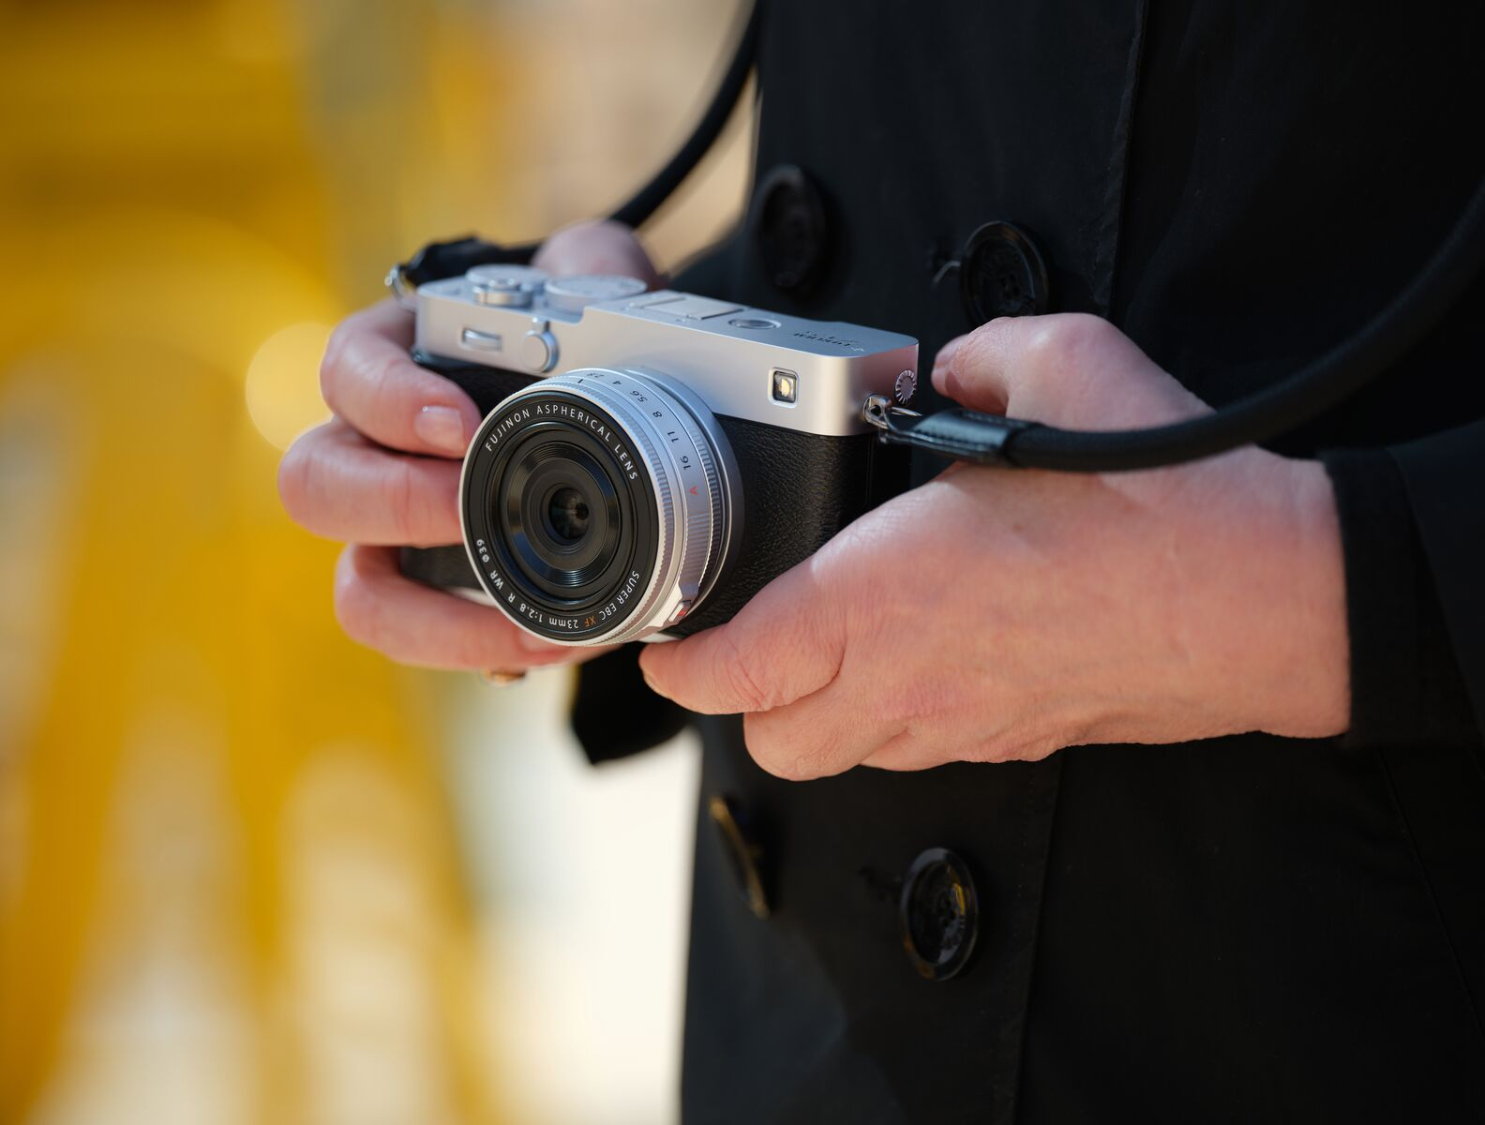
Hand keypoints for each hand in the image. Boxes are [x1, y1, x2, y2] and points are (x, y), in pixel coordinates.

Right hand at [279, 220, 660, 671]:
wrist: (599, 406)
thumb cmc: (572, 339)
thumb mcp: (588, 286)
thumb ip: (594, 266)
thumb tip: (604, 279)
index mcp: (395, 364)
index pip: (348, 372)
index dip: (391, 402)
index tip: (462, 425)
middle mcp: (374, 453)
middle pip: (315, 486)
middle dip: (393, 505)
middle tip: (472, 512)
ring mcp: (398, 534)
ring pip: (358, 591)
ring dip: (431, 618)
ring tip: (527, 621)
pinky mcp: (440, 594)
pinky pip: (429, 640)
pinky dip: (484, 654)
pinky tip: (555, 643)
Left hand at [639, 314, 1349, 778]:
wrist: (1270, 596)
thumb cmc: (1164, 498)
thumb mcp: (1055, 365)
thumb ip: (972, 361)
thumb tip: (949, 373)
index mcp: (883, 594)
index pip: (736, 667)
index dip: (678, 664)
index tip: (663, 646)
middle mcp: (908, 677)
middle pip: (772, 741)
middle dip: (742, 700)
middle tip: (748, 638)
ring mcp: (963, 723)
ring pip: (843, 757)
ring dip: (815, 712)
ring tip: (830, 647)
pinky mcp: (1016, 740)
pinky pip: (918, 750)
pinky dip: (892, 717)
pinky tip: (924, 656)